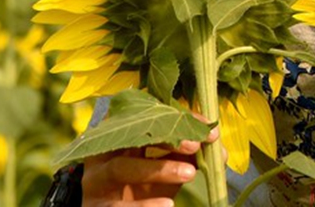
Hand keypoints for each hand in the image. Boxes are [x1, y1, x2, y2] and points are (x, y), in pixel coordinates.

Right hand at [81, 128, 220, 206]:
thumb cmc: (140, 188)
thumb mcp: (165, 168)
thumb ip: (188, 156)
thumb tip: (220, 152)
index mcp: (121, 136)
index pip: (148, 116)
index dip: (179, 118)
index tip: (208, 129)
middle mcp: (102, 153)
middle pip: (130, 136)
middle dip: (165, 138)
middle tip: (196, 146)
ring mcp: (95, 181)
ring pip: (121, 168)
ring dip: (158, 169)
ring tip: (189, 174)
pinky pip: (118, 206)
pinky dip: (145, 206)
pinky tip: (168, 206)